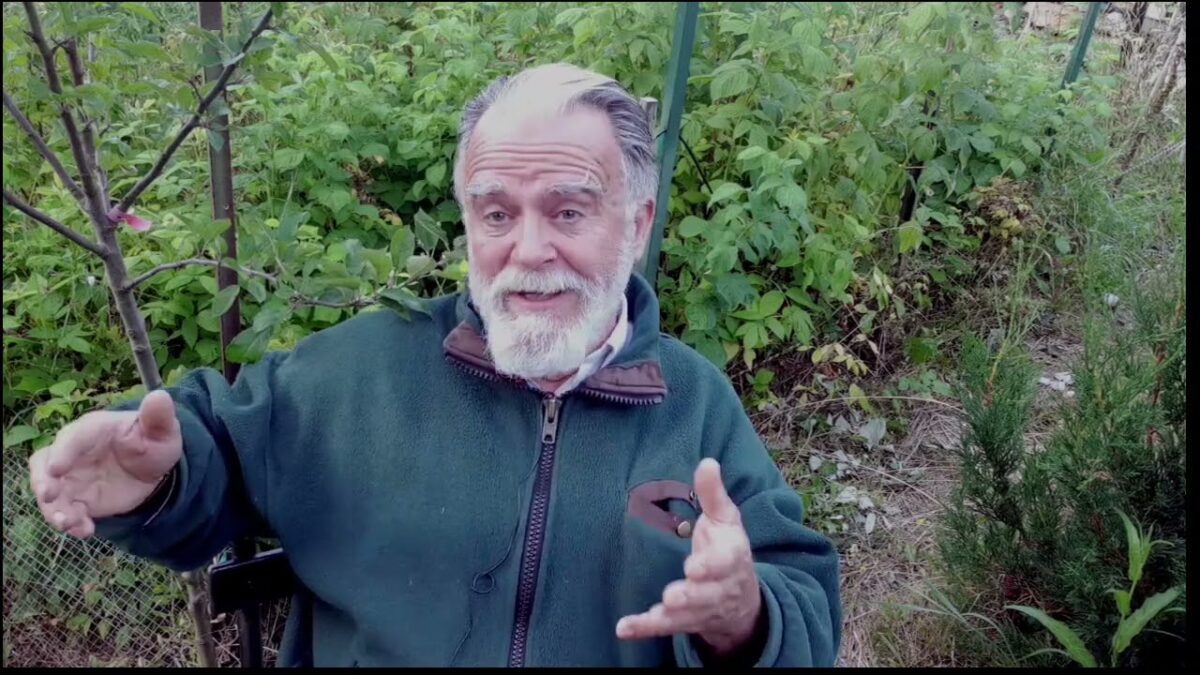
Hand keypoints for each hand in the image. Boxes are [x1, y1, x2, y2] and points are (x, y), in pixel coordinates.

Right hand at [28, 389, 181, 538]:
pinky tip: (85, 531)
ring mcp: (71, 477)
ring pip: (50, 490)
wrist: (154, 469)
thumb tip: (160, 396)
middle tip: (49, 497)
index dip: (62, 452)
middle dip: (43, 481)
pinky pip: (66, 511)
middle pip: (44, 463)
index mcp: (93, 429)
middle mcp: (73, 452)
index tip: (57, 469)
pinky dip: (72, 522)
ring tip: (69, 522)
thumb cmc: (153, 442)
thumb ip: (158, 416)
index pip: (72, 437)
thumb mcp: (162, 431)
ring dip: (54, 508)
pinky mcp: (76, 498)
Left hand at [616, 458, 762, 655]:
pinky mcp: (683, 622)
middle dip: (691, 596)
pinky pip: (665, 628)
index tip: (694, 567)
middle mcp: (719, 588)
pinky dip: (645, 629)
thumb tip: (707, 461)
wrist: (741, 597)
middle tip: (673, 596)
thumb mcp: (726, 519)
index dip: (710, 566)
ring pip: (687, 617)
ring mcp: (701, 609)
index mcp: (731, 558)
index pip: (724, 563)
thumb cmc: (728, 548)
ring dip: (669, 617)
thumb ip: (713, 494)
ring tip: (653, 614)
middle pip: (707, 595)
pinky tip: (624, 628)